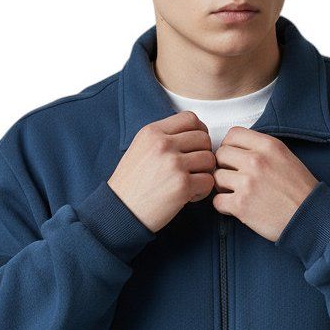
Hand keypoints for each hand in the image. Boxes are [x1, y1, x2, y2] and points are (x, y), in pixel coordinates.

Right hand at [107, 112, 216, 233]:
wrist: (120, 211)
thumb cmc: (131, 184)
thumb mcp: (140, 148)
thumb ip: (164, 137)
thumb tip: (195, 133)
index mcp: (152, 132)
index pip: (190, 118)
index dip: (199, 131)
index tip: (196, 145)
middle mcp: (163, 144)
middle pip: (203, 138)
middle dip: (203, 153)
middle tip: (193, 168)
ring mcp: (174, 164)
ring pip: (209, 159)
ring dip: (204, 172)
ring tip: (190, 183)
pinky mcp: (182, 185)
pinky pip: (209, 180)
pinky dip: (203, 190)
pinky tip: (189, 196)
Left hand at [210, 126, 318, 241]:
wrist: (310, 217)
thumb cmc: (300, 190)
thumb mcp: (286, 157)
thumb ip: (262, 149)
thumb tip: (237, 149)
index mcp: (268, 146)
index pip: (233, 134)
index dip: (230, 146)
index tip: (234, 158)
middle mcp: (256, 160)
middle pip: (220, 154)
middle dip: (224, 166)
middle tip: (234, 178)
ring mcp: (247, 183)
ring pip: (216, 177)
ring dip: (223, 187)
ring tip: (236, 193)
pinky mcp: (241, 205)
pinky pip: (217, 201)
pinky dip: (224, 206)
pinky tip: (236, 208)